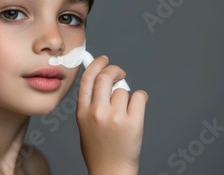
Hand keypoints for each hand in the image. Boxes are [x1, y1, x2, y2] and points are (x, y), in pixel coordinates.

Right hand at [76, 55, 147, 174]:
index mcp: (82, 112)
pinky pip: (139, 96)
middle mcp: (97, 112)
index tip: (103, 59)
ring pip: (124, 90)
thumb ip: (91, 103)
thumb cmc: (99, 150)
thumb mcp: (84, 124)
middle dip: (115, 70)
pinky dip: (140, 99)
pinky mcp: (132, 121)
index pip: (87, 79)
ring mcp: (115, 116)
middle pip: (105, 76)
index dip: (96, 64)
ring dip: (127, 96)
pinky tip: (136, 111)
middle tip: (120, 73)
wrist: (111, 171)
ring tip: (125, 112)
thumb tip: (104, 80)